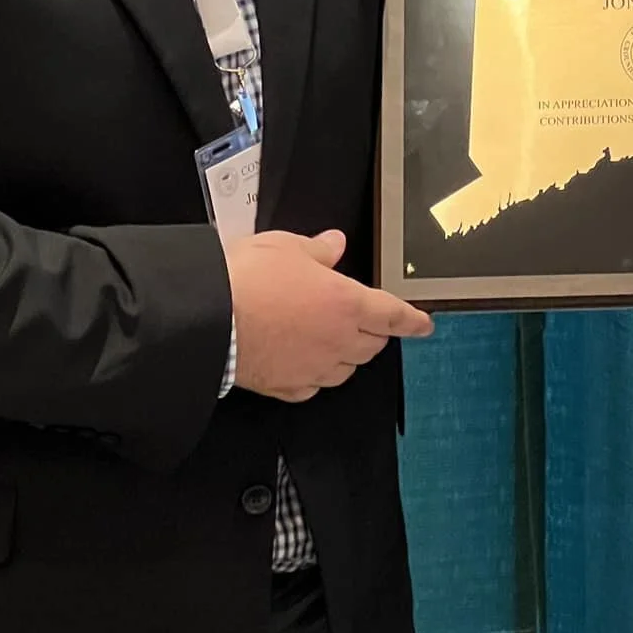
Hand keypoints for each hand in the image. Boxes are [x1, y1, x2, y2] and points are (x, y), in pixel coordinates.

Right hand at [225, 228, 434, 402]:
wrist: (209, 320)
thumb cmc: (246, 280)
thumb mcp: (285, 246)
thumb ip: (316, 249)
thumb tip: (333, 245)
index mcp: (346, 303)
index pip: (393, 315)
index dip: (412, 320)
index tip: (424, 324)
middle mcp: (338, 341)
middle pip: (372, 345)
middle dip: (374, 333)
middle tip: (362, 321)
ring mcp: (314, 368)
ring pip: (347, 369)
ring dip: (346, 355)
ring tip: (327, 337)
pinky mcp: (288, 387)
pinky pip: (314, 385)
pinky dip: (315, 375)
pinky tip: (302, 363)